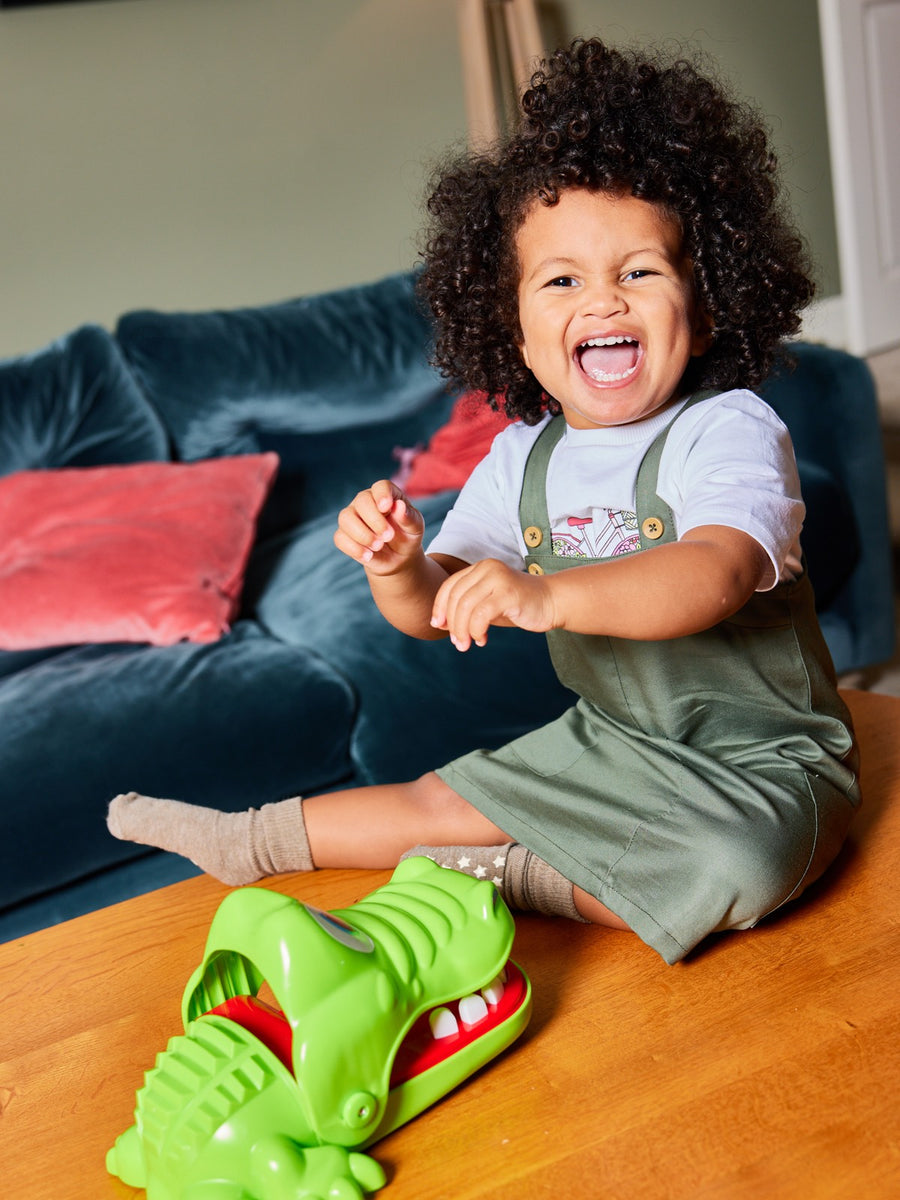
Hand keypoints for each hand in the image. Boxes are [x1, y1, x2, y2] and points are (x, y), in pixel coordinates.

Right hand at [334, 480, 424, 575]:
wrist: (398, 558)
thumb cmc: (407, 536)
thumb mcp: (415, 528)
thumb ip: (409, 517)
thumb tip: (399, 506)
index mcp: (385, 495)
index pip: (381, 487)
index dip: (382, 495)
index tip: (386, 507)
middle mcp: (365, 502)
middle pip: (362, 501)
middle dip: (375, 520)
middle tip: (388, 536)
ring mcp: (352, 517)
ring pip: (346, 518)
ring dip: (362, 534)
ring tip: (378, 546)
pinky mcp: (344, 535)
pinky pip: (340, 538)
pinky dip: (354, 548)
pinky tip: (368, 556)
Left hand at [431, 558, 554, 649]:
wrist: (552, 602)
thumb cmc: (518, 605)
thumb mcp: (487, 604)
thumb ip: (467, 608)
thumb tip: (440, 623)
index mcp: (480, 568)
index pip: (450, 585)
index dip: (439, 607)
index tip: (438, 626)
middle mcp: (487, 568)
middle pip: (456, 597)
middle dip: (452, 623)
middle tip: (457, 642)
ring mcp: (498, 578)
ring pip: (466, 606)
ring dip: (462, 630)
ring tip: (466, 644)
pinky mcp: (508, 593)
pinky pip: (481, 614)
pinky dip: (476, 630)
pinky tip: (482, 639)